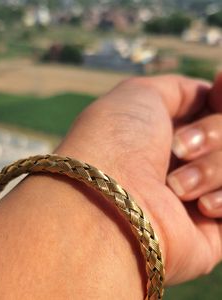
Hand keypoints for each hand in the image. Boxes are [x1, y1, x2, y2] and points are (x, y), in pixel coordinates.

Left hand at [56, 74, 221, 284]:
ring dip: (212, 169)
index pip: (213, 109)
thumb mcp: (139, 94)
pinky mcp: (210, 231)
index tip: (218, 91)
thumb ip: (176, 90)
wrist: (111, 201)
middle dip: (213, 134)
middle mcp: (181, 161)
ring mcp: (196, 194)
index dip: (221, 99)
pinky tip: (201, 207)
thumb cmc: (118, 140)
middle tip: (178, 148)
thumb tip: (207, 93)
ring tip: (175, 186)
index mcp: (166, 132)